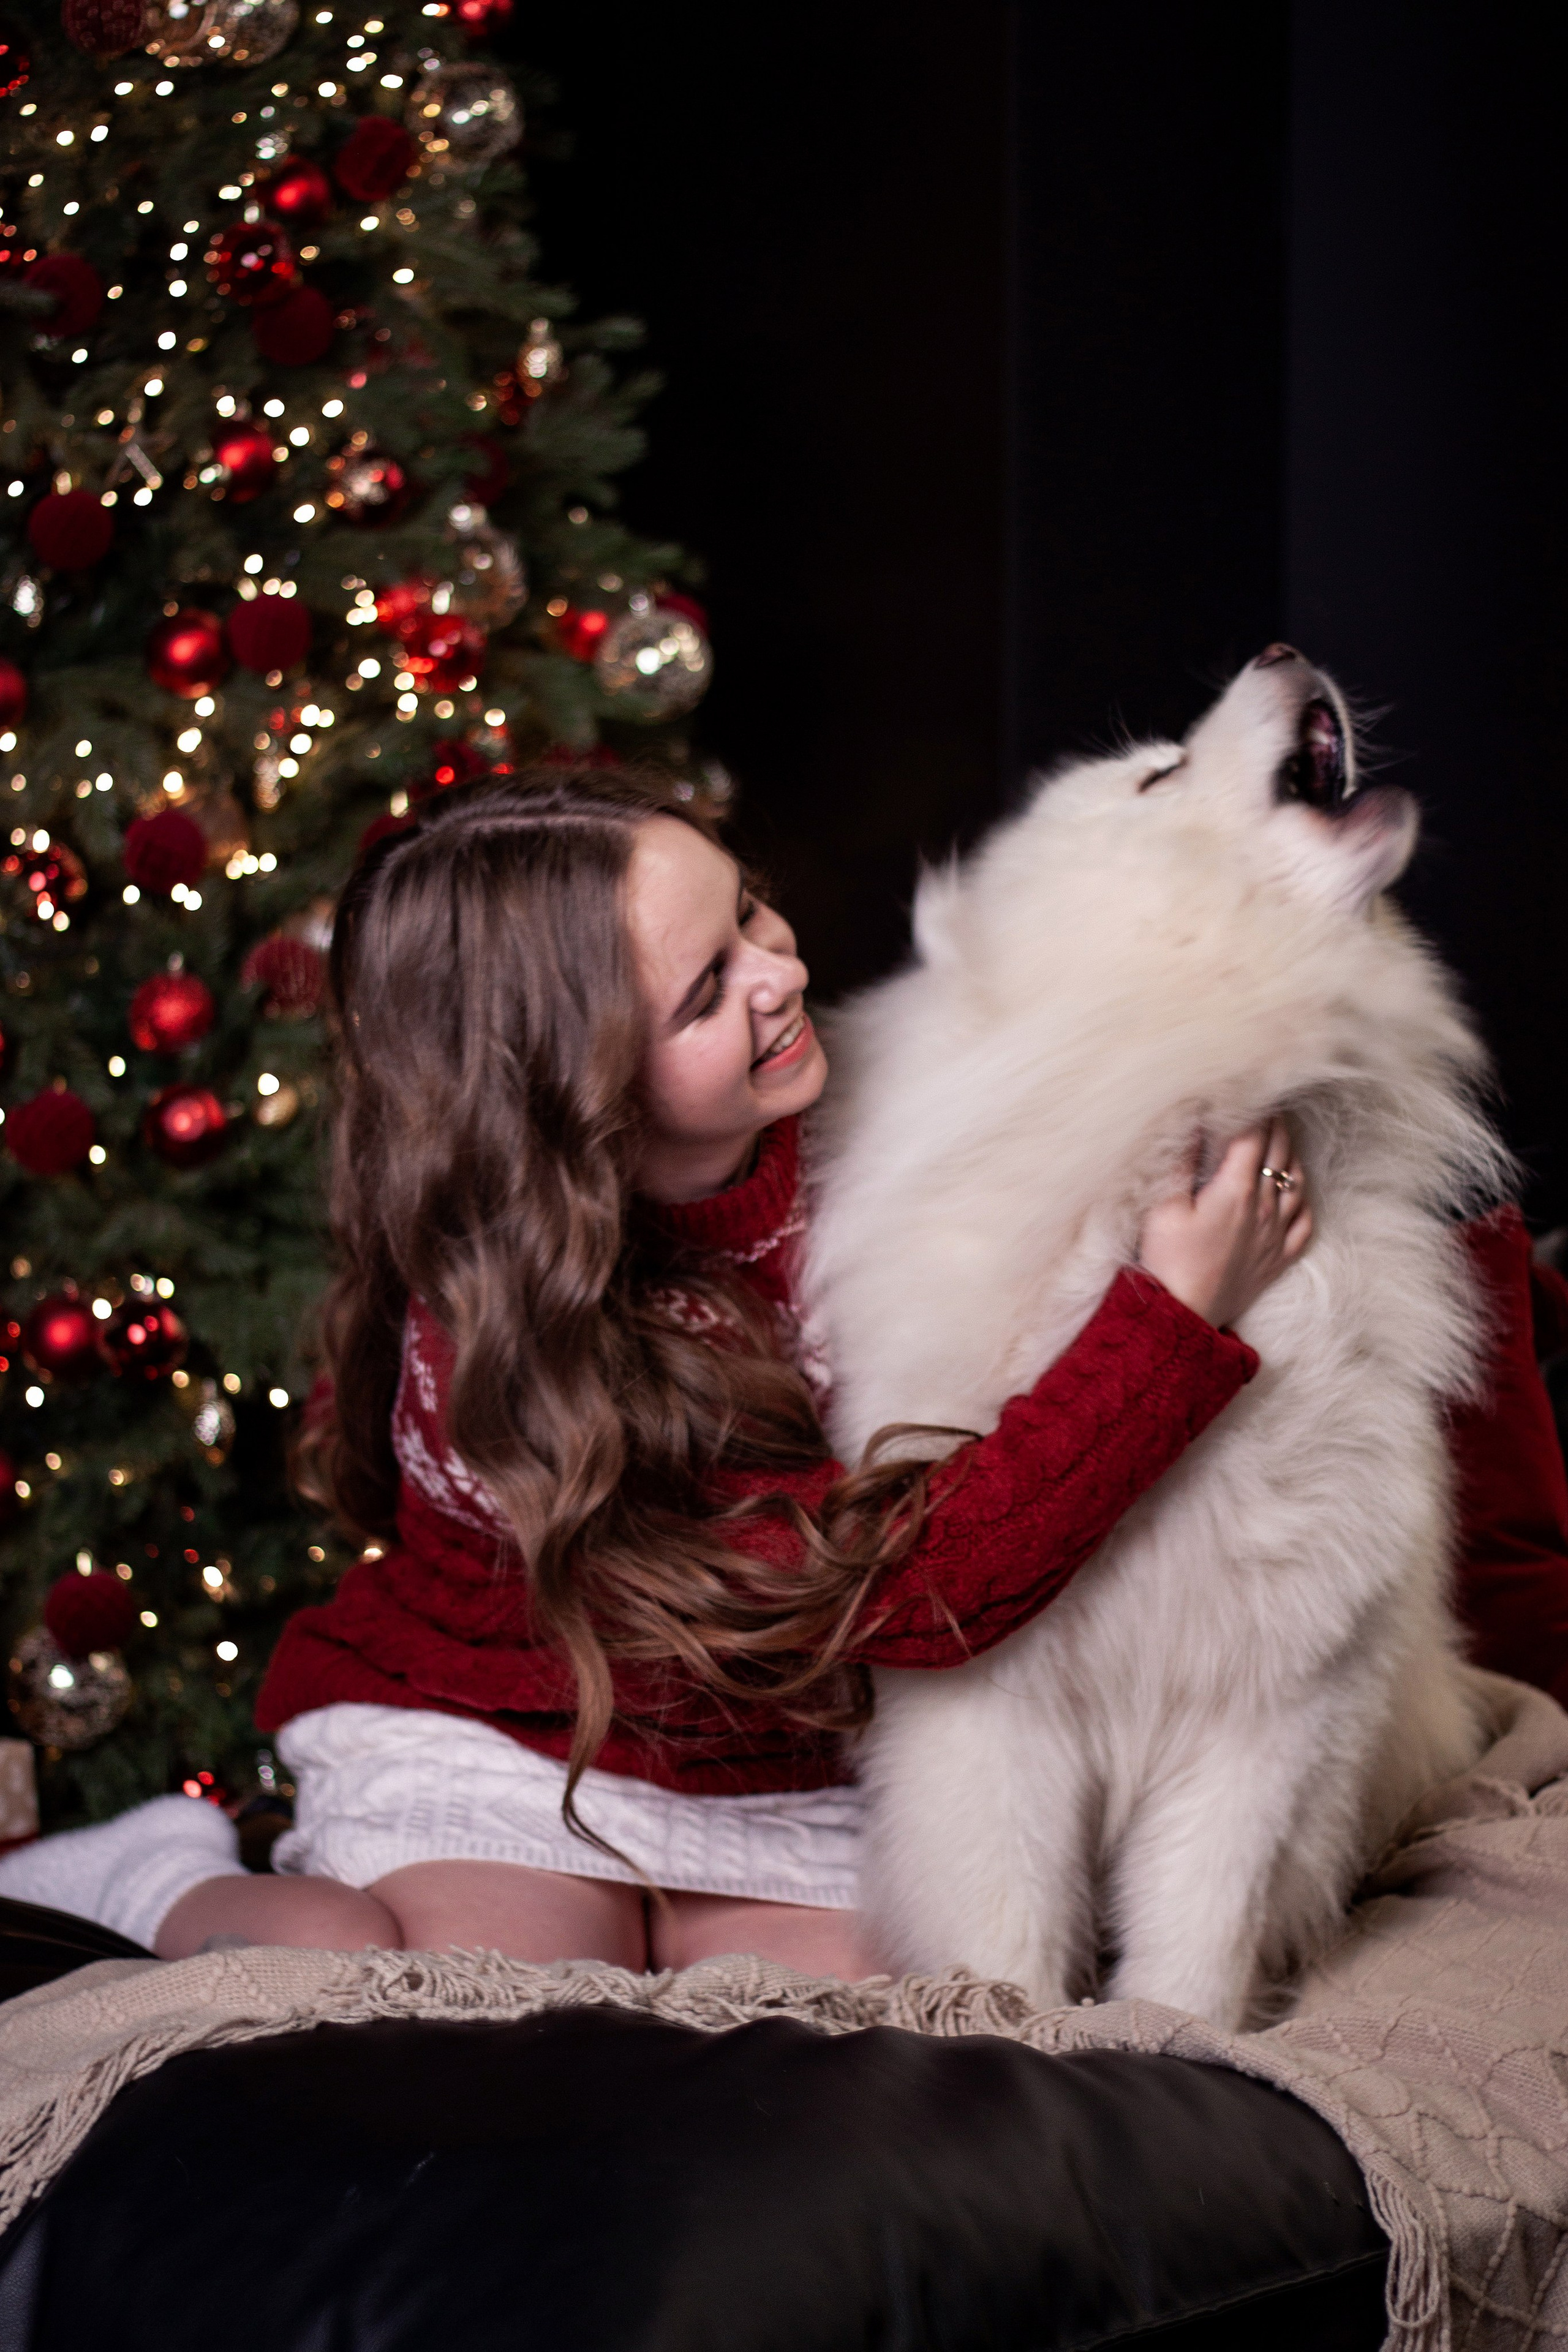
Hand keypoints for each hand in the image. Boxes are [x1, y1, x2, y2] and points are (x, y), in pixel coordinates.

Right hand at [1137, 1117, 1312, 1327]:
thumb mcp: (1163, 1206)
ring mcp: (1276, 1234)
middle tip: (1269, 1102)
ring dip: (1290, 1154)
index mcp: (1237, 1190)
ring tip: (1281, 1138)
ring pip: (1297, 1181)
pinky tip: (1295, 1190)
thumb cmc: (1167, 1261)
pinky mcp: (1278, 1258)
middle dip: (1275, 1123)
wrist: (1182, 1315)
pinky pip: (1304, 1222)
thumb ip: (1180, 1161)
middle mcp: (1265, 1207)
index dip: (1254, 1107)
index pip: (1254, 1134)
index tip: (1250, 1090)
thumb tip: (1191, 1122)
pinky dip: (1303, 1199)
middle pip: (1280, 1151)